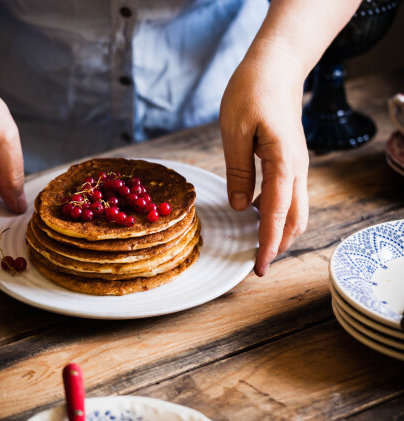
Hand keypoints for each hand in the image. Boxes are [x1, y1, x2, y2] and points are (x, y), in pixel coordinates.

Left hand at [219, 41, 308, 276]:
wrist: (276, 67)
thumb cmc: (252, 92)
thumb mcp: (235, 131)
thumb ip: (239, 171)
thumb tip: (242, 208)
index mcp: (283, 163)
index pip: (277, 215)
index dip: (268, 244)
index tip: (260, 268)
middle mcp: (297, 169)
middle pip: (296, 219)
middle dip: (280, 244)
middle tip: (259, 264)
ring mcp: (297, 165)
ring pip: (296, 209)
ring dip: (280, 231)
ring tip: (258, 246)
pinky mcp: (291, 161)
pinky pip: (289, 195)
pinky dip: (277, 213)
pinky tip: (257, 214)